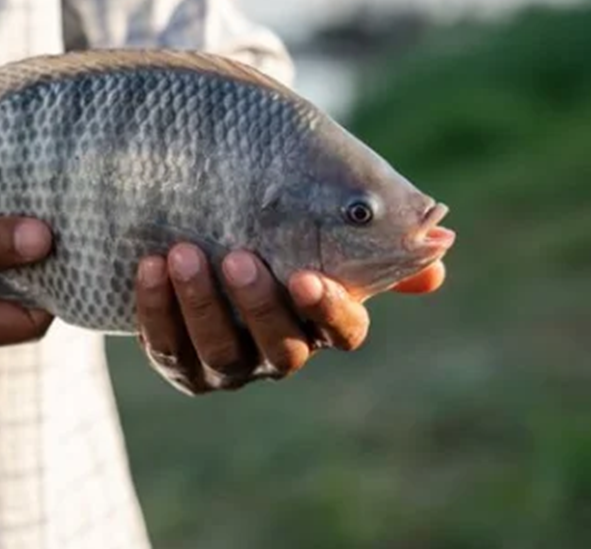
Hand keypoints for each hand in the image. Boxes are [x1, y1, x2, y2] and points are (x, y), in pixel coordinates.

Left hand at [134, 245, 445, 394]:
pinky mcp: (181, 364)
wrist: (205, 232)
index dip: (329, 310)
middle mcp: (282, 352)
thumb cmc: (276, 228)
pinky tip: (148, 267)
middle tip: (238, 257)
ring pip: (221, 352)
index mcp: (325, 322)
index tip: (308, 276)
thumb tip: (441, 245)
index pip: (344, 331)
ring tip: (182, 253)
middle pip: (281, 348)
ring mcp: (231, 364)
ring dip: (201, 305)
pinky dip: (157, 310)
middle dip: (258, 306)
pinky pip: (168, 347)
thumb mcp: (319, 225)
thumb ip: (369, 236)